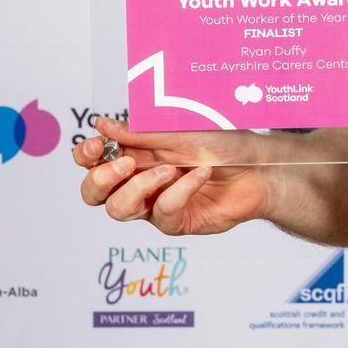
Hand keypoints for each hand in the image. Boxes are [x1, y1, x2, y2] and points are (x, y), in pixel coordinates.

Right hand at [74, 118, 272, 235]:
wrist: (260, 167)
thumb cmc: (226, 144)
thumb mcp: (181, 131)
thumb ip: (141, 133)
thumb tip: (102, 125)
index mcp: (137, 153)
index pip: (94, 159)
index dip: (86, 155)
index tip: (97, 145)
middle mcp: (140, 180)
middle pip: (94, 193)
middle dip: (101, 179)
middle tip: (126, 163)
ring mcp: (155, 203)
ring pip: (119, 209)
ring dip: (139, 187)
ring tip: (168, 170)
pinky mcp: (175, 222)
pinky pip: (162, 213)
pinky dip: (181, 191)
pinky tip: (200, 175)